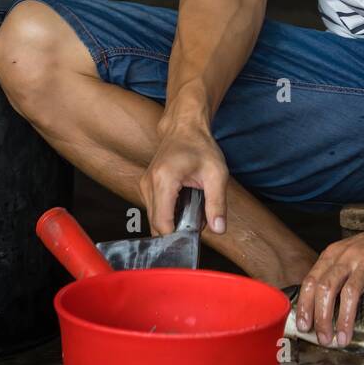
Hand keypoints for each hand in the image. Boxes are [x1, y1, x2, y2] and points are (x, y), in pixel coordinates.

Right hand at [140, 120, 228, 235]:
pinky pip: (154, 210)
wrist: (185, 128)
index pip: (162, 224)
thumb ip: (217, 204)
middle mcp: (148, 183)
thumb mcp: (216, 174)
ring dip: (172, 223)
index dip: (178, 236)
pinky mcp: (145, 186)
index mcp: (164, 180)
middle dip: (177, 231)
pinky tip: (183, 204)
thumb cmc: (201, 147)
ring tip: (191, 209)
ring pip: (154, 220)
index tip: (194, 236)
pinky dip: (168, 214)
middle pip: (156, 225)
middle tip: (197, 221)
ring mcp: (144, 185)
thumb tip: (219, 229)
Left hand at [295, 215, 363, 346]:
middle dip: (322, 318)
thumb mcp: (347, 253)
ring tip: (343, 340)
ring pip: (351, 293)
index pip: (311, 281)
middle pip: (327, 288)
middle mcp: (349, 257)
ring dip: (345, 320)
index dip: (305, 306)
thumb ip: (333, 273)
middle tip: (324, 339)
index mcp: (334, 254)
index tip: (303, 326)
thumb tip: (317, 306)